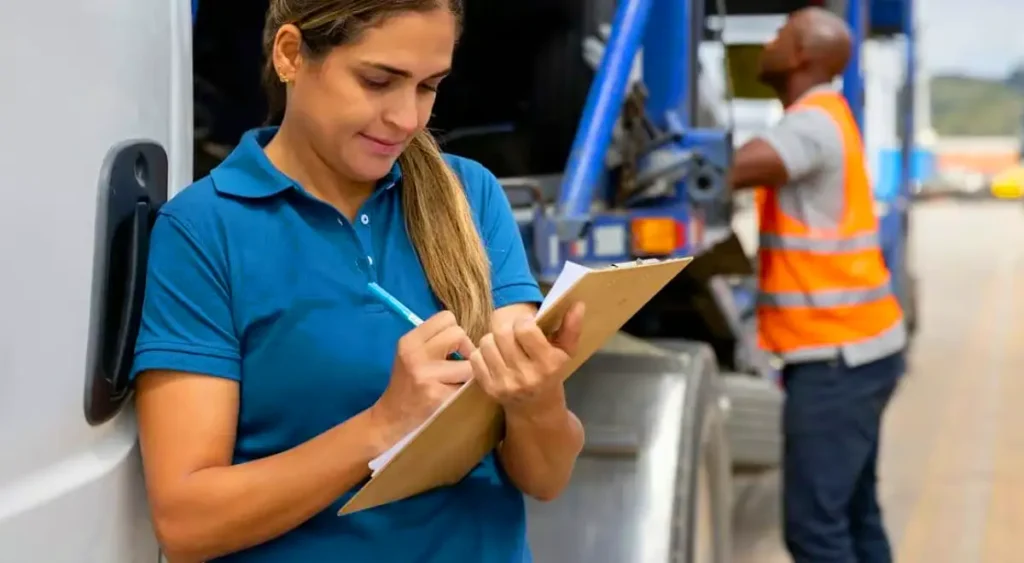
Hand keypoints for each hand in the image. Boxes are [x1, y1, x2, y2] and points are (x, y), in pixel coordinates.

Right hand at [370, 311, 475, 447]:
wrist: (392, 418)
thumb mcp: (412, 354)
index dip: (455, 332)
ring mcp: (426, 376)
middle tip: (459, 364)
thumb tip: (468, 333)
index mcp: (409, 341)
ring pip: (469, 362)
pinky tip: (453, 394)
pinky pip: (467, 385)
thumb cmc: (407, 383)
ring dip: (468, 373)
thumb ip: (434, 340)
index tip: (453, 348)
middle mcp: (415, 355)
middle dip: (466, 349)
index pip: (446, 318)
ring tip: (456, 381)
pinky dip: (465, 389)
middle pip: (459, 334)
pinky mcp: (437, 396)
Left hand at [469, 302, 584, 414]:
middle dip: (507, 328)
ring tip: (504, 346)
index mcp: (547, 364)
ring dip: (493, 340)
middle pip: (502, 334)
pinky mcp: (489, 389)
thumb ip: (571, 327)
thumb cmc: (552, 374)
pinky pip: (476, 358)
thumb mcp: (565, 352)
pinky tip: (495, 358)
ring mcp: (505, 384)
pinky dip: (483, 353)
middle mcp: (525, 376)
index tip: (527, 325)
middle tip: (514, 334)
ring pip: (486, 343)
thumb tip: (578, 304)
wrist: (537, 409)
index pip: (524, 329)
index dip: (523, 321)